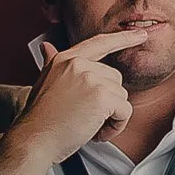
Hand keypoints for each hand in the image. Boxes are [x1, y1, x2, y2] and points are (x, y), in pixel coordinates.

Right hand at [0, 26, 155, 174]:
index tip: (141, 35)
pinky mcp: (101, 96)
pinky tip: (97, 133)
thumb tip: (46, 46)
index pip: (99, 43)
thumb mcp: (44, 83)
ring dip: (111, 116)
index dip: (123, 38)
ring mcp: (90, 78)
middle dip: (107, 101)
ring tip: (88, 126)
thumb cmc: (40, 118)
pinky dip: (116, 126)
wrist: (33, 140)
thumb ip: (51, 63)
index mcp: (66, 60)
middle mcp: (78, 64)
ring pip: (121, 96)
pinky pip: (125, 111)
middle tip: (87, 118)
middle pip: (115, 79)